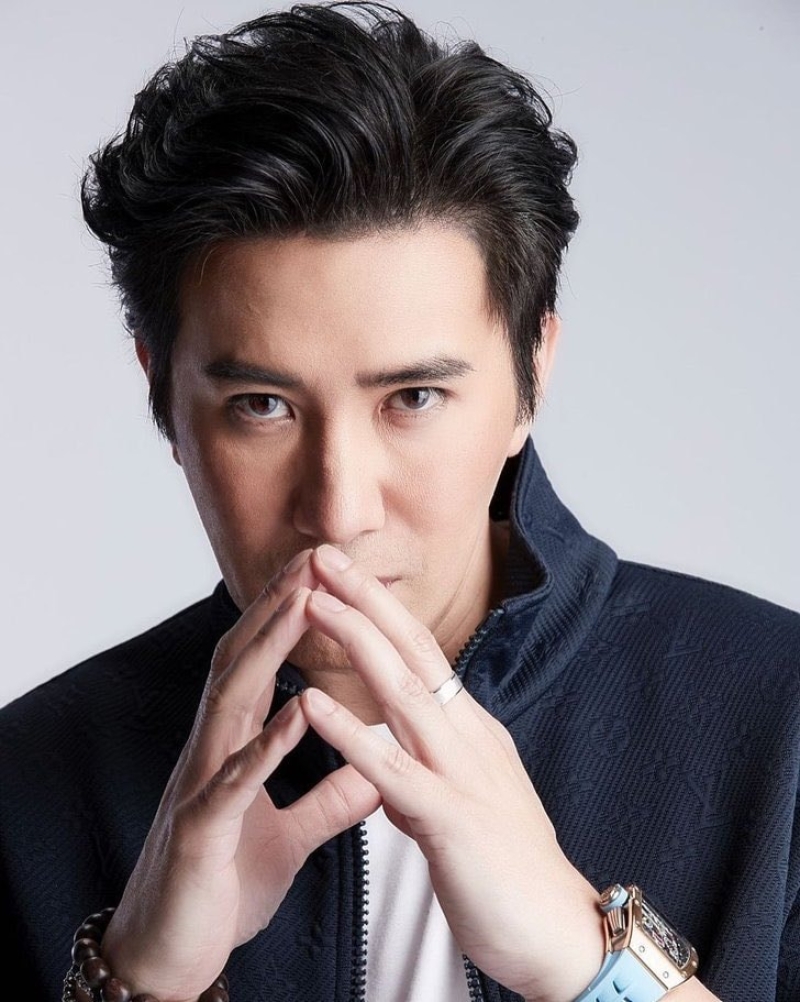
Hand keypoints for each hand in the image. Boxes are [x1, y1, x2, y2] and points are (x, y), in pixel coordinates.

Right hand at [101, 551, 379, 1001]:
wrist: (172, 957)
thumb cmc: (225, 886)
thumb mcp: (291, 835)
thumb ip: (330, 798)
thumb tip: (376, 766)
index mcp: (234, 749)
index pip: (260, 666)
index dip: (287, 618)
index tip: (323, 572)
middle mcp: (213, 753)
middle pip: (242, 662)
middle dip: (275, 606)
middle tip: (313, 556)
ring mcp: (201, 787)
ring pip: (231, 702)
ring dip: (267, 649)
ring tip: (303, 602)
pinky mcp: (200, 833)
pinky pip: (232, 782)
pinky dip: (264, 744)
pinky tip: (295, 711)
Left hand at [300, 544, 605, 1001]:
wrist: (561, 934)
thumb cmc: (511, 870)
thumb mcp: (469, 803)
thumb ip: (426, 778)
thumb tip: (386, 770)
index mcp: (470, 731)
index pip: (423, 655)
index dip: (381, 612)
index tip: (341, 577)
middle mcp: (469, 737)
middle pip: (414, 653)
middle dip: (366, 600)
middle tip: (322, 554)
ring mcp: (463, 774)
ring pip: (403, 692)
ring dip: (355, 640)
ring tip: (313, 601)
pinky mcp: (452, 821)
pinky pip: (392, 770)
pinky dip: (350, 733)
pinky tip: (311, 703)